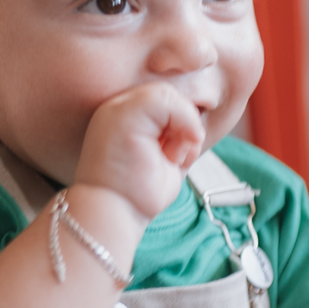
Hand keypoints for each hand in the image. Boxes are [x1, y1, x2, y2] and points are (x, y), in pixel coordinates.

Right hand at [74, 81, 205, 222]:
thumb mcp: (164, 158)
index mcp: (124, 119)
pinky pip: (166, 98)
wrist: (112, 213)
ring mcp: (117, 108)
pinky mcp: (122, 113)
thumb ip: (177, 135)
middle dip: (184, 125)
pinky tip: (175, 152)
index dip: (180, 125)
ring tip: (172, 157)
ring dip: (184, 127)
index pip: (165, 104)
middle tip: (177, 158)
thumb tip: (196, 124)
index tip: (177, 157)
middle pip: (168, 97)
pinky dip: (184, 122)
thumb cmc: (138, 194)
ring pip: (168, 95)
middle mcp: (117, 109)